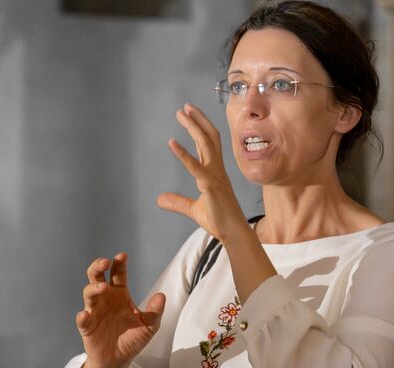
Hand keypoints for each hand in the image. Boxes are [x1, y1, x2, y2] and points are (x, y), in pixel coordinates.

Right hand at [76, 252, 165, 367]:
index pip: (118, 274)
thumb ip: (155, 312)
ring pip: (88, 294)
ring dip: (93, 288)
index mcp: (120, 294)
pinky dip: (82, 317)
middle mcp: (105, 299)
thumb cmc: (132, 339)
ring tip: (102, 287)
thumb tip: (162, 296)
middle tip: (104, 262)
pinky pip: (82, 320)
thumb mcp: (149, 326)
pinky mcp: (87, 327)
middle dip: (98, 267)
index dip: (119, 264)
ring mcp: (94, 312)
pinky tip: (84, 315)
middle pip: (97, 277)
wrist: (119, 361)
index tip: (122, 256)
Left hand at [158, 103, 250, 242]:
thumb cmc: (220, 221)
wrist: (233, 233)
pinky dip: (183, 153)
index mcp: (214, 172)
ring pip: (206, 144)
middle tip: (184, 107)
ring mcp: (215, 175)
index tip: (189, 115)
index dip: (198, 128)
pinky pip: (196, 166)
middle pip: (209, 137)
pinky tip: (172, 143)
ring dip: (193, 127)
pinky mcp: (210, 185)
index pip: (208, 144)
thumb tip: (160, 199)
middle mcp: (216, 169)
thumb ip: (177, 202)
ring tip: (182, 114)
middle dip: (197, 120)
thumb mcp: (193, 209)